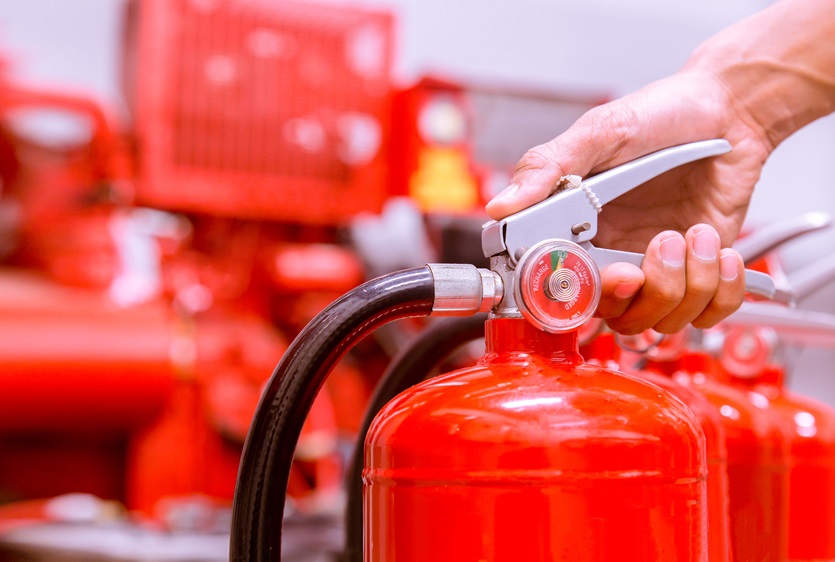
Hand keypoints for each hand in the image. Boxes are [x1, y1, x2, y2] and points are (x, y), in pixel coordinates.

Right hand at [486, 70, 771, 333]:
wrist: (729, 108)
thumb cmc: (661, 113)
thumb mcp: (599, 132)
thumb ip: (547, 167)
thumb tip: (502, 206)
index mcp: (579, 231)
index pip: (562, 290)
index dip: (582, 296)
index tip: (608, 273)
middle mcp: (615, 257)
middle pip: (616, 316)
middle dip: (643, 293)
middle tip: (660, 245)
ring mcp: (659, 269)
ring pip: (663, 321)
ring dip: (688, 283)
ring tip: (695, 235)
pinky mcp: (701, 272)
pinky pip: (709, 313)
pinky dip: (722, 289)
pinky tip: (716, 249)